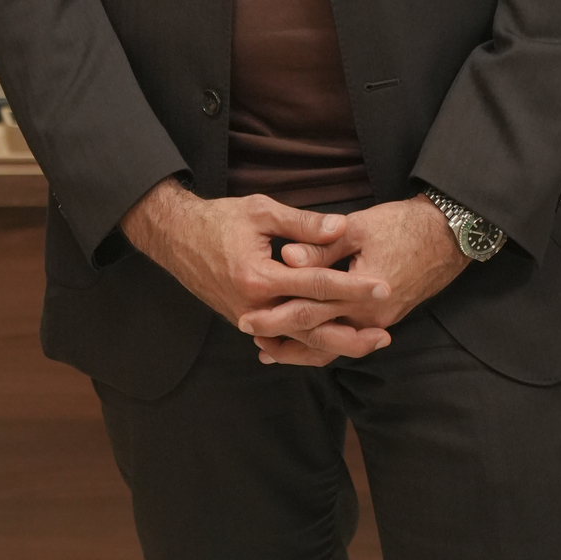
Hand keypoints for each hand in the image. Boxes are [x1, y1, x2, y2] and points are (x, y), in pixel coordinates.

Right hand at [121, 179, 392, 359]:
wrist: (176, 237)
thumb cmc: (218, 219)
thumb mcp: (260, 211)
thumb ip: (303, 223)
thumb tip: (342, 227)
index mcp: (259, 277)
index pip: (316, 286)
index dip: (352, 287)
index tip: (383, 287)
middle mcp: (254, 306)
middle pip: (311, 328)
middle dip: (351, 332)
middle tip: (385, 332)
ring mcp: (248, 319)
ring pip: (298, 341)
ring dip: (335, 345)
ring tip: (367, 343)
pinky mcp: (245, 321)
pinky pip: (282, 341)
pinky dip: (307, 347)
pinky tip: (330, 348)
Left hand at [240, 194, 467, 365]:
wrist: (447, 237)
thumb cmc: (402, 226)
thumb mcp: (358, 228)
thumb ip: (320, 246)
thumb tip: (286, 258)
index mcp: (361, 295)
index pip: (309, 309)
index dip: (276, 312)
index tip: (246, 313)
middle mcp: (370, 318)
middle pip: (317, 334)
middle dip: (280, 335)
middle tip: (247, 329)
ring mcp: (377, 323)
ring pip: (332, 346)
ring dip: (299, 348)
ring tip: (266, 348)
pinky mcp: (380, 319)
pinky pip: (346, 339)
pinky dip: (322, 343)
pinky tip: (302, 342)